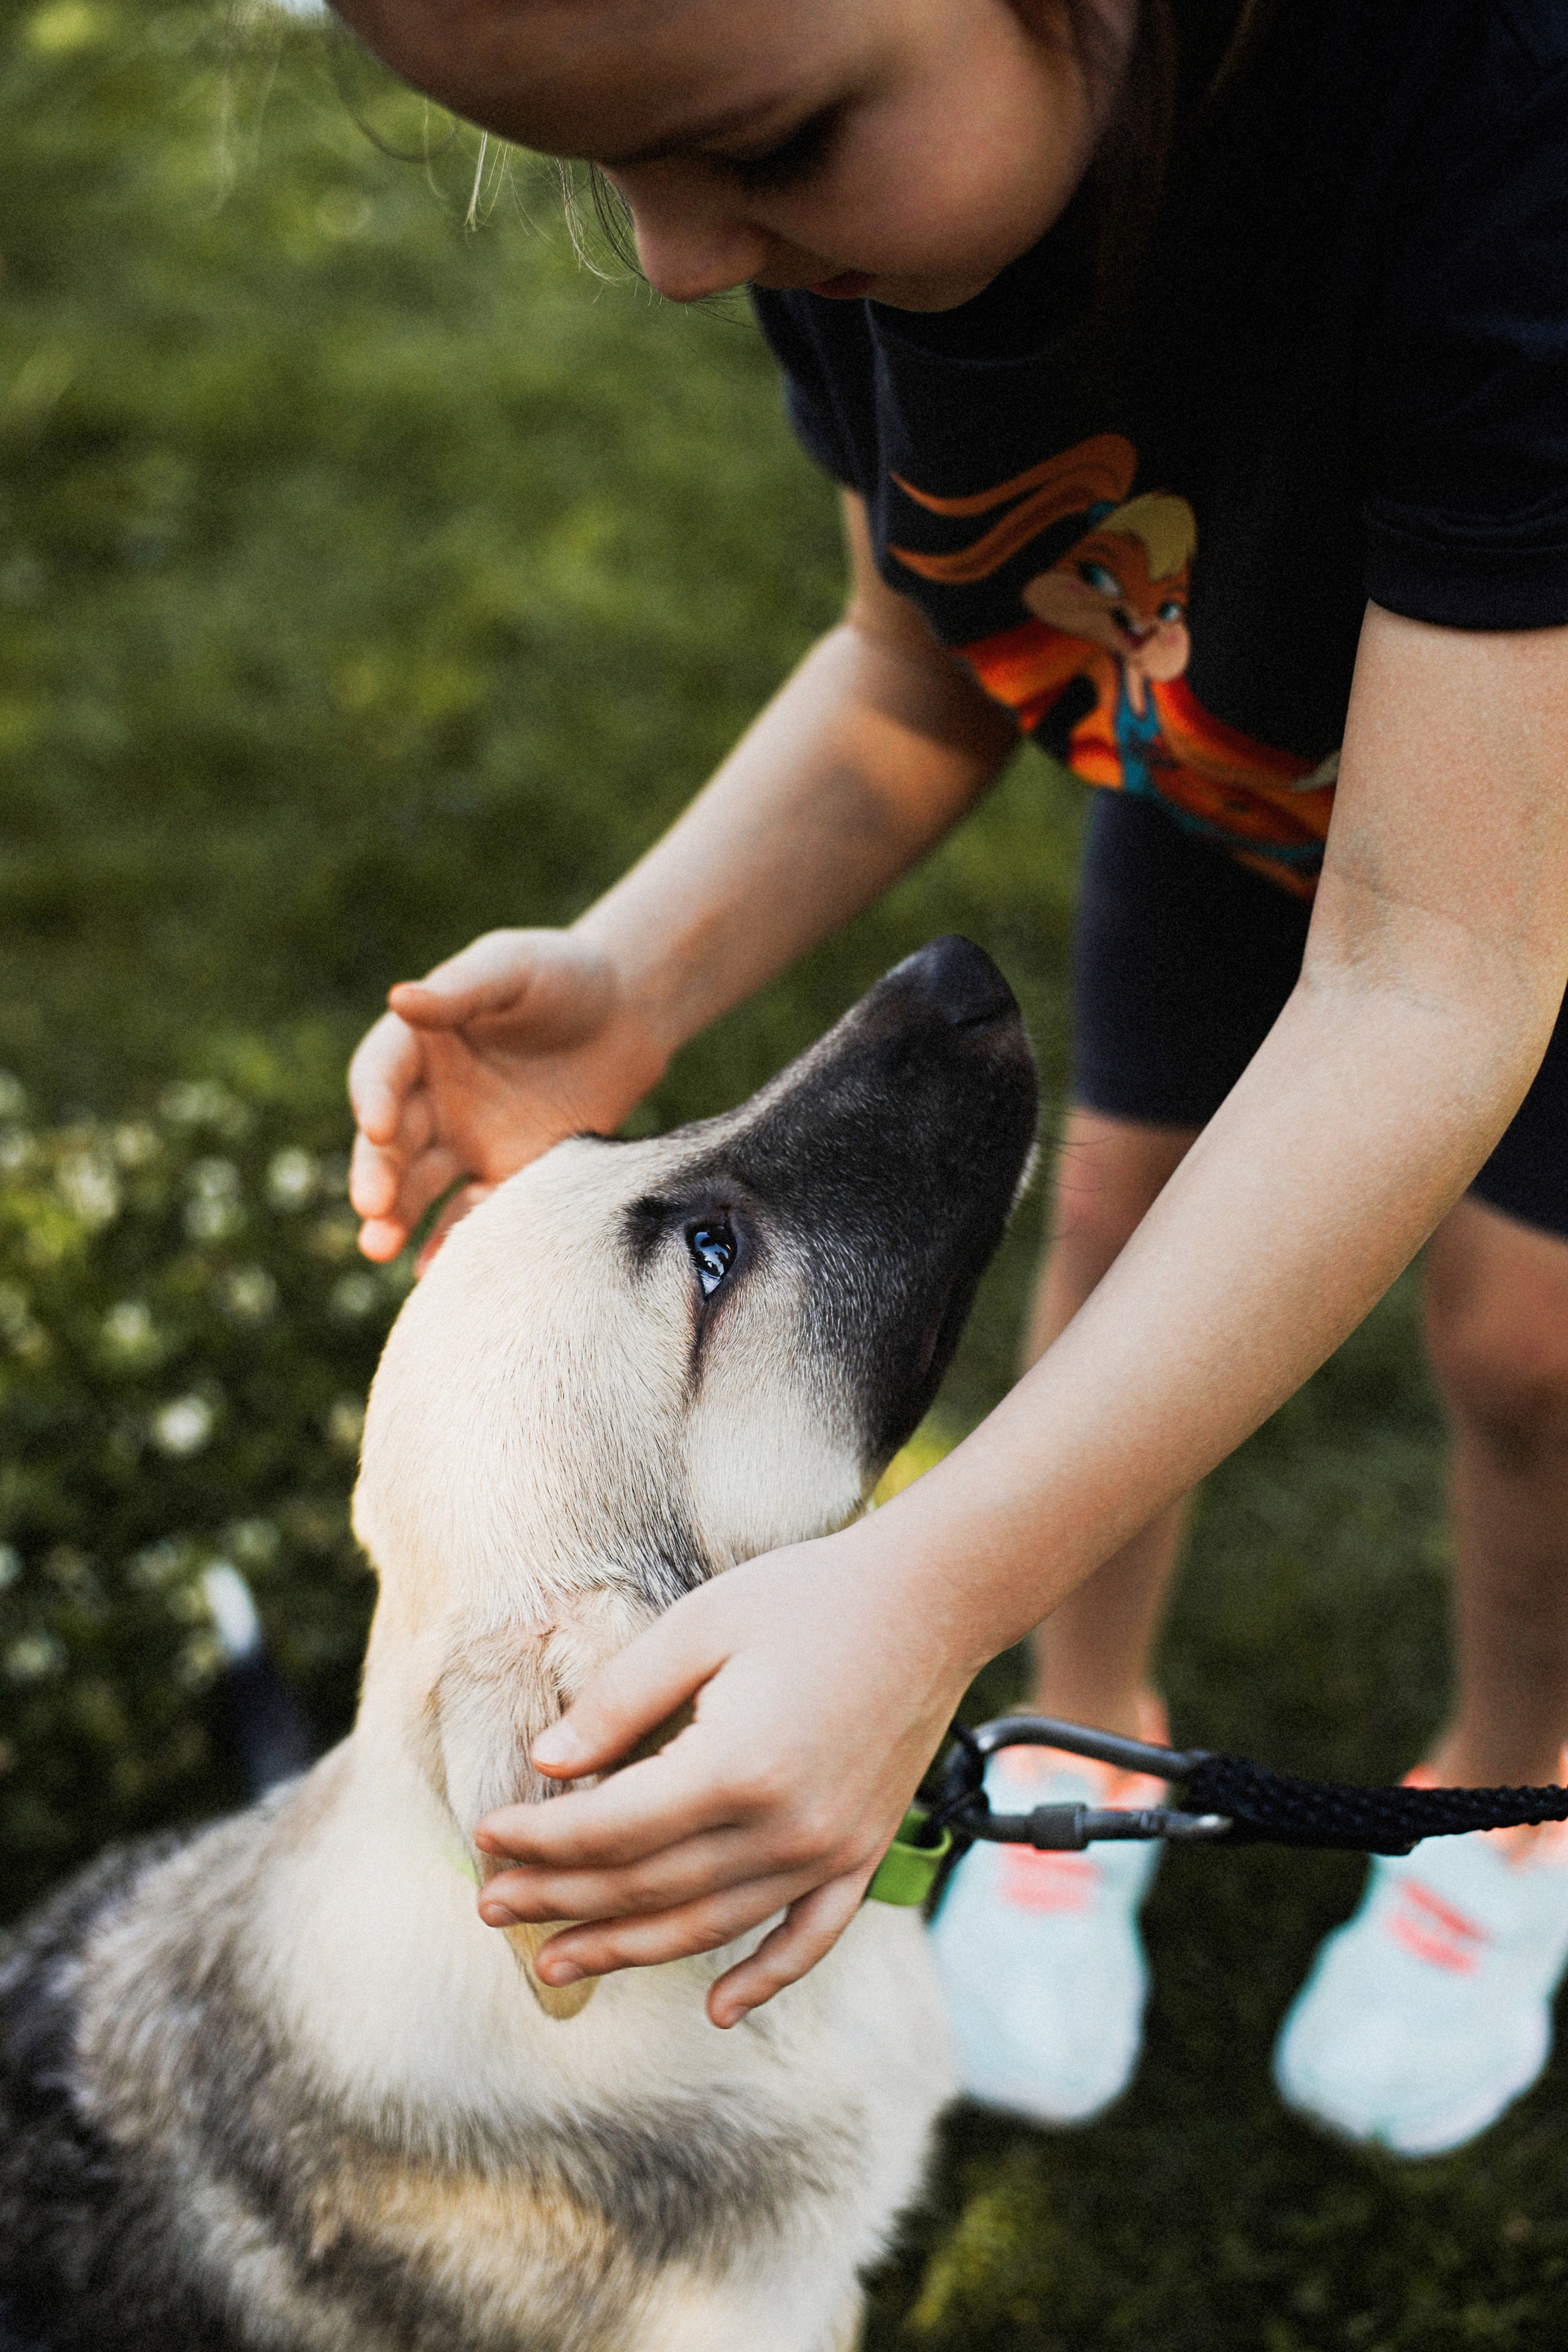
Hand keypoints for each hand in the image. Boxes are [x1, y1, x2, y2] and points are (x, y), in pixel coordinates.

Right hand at [348, 928, 667, 1260]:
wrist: (627, 1013)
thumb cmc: (565, 975)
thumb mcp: (515, 968)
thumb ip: (464, 988)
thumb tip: (401, 999)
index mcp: (418, 1043)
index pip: (381, 1075)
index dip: (375, 1100)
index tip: (380, 1127)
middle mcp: (430, 1098)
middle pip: (391, 1144)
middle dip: (376, 1176)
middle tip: (372, 1208)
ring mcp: (464, 1142)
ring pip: (419, 1187)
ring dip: (397, 1219)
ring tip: (380, 1248)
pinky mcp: (506, 1175)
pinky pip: (473, 1214)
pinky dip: (452, 1242)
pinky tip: (436, 1272)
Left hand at [471, 1527, 969, 2026]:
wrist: (931, 1598)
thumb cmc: (808, 1596)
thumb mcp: (700, 1624)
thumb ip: (620, 1700)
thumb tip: (548, 1764)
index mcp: (738, 1764)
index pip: (612, 1826)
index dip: (540, 1837)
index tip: (486, 1835)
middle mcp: (786, 1826)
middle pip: (649, 1885)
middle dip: (560, 1897)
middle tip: (492, 1905)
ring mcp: (831, 1848)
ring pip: (710, 1923)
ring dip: (627, 1948)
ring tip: (556, 1960)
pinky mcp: (863, 1852)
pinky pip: (808, 1937)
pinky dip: (765, 1979)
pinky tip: (721, 2012)